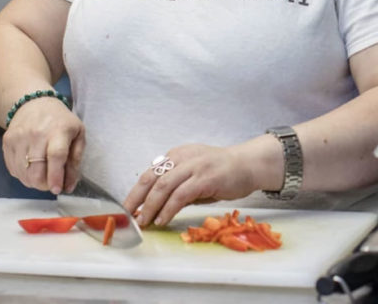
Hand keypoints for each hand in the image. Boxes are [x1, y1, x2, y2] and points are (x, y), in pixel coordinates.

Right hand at [2, 97, 84, 194]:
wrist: (34, 103)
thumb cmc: (60, 121)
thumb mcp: (77, 134)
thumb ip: (75, 161)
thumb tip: (69, 186)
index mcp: (58, 130)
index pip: (56, 156)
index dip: (56, 176)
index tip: (57, 189)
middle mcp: (36, 134)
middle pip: (36, 170)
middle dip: (44, 184)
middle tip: (51, 183)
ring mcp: (19, 138)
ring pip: (23, 173)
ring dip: (33, 182)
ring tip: (42, 175)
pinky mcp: (7, 142)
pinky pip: (13, 169)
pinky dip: (23, 175)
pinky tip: (31, 168)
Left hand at [123, 143, 258, 226]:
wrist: (249, 165)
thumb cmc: (224, 172)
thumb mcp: (195, 175)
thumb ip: (178, 187)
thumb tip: (157, 206)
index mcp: (178, 155)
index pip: (150, 173)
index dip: (136, 192)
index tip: (128, 208)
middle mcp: (183, 157)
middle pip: (151, 178)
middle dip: (136, 199)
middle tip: (129, 217)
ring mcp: (194, 166)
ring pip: (163, 186)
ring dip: (150, 206)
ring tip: (145, 222)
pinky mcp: (205, 178)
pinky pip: (180, 195)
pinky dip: (168, 209)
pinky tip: (163, 219)